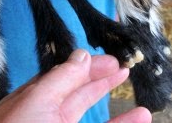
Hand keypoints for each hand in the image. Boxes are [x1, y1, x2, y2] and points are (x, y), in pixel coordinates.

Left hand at [0, 50, 151, 122]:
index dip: (84, 66)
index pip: (60, 77)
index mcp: (30, 103)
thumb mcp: (37, 102)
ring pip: (93, 119)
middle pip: (77, 95)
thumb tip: (82, 55)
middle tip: (124, 67)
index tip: (109, 59)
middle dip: (100, 80)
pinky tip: (141, 116)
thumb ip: (60, 79)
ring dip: (116, 108)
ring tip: (138, 96)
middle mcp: (47, 119)